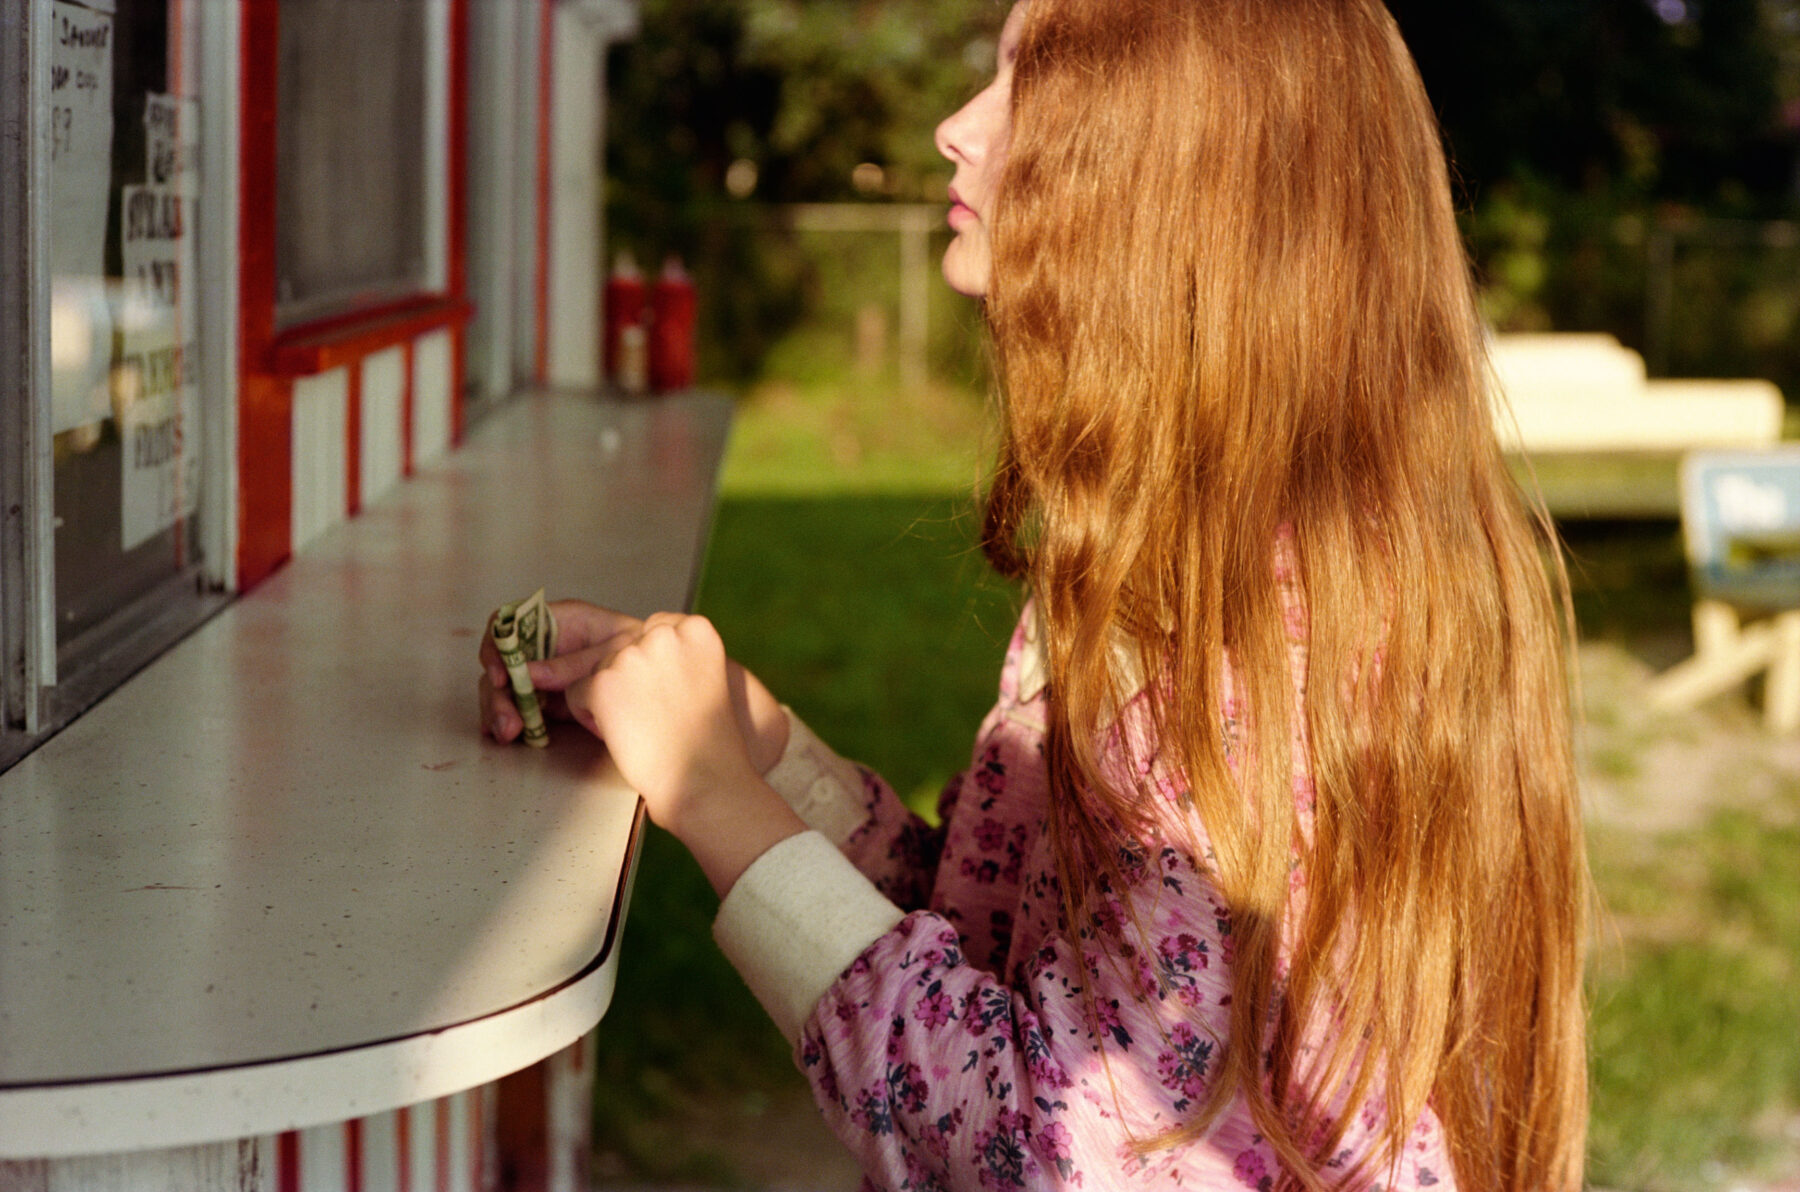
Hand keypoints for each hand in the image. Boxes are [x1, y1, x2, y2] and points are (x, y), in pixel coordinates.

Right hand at [478, 600, 640, 743]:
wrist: (664, 675)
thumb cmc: (645, 649)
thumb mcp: (614, 652)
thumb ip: (571, 664)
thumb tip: (529, 674)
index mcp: (558, 621)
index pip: (509, 622)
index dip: (497, 646)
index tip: (499, 674)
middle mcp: (543, 645)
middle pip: (501, 662)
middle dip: (497, 692)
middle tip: (507, 719)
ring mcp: (542, 671)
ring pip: (505, 687)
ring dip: (501, 710)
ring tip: (510, 733)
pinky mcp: (546, 697)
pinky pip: (518, 706)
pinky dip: (509, 719)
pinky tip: (506, 733)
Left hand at [479, 599, 789, 772]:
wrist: (703, 778)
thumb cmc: (706, 740)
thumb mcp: (705, 678)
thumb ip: (676, 654)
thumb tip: (631, 652)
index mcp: (696, 629)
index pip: (655, 628)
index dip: (651, 664)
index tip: (662, 690)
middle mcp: (664, 634)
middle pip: (622, 646)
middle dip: (626, 678)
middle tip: (651, 714)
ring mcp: (632, 656)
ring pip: (597, 668)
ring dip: (609, 697)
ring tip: (640, 727)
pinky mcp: (603, 682)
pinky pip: (576, 692)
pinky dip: (589, 716)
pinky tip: (620, 734)